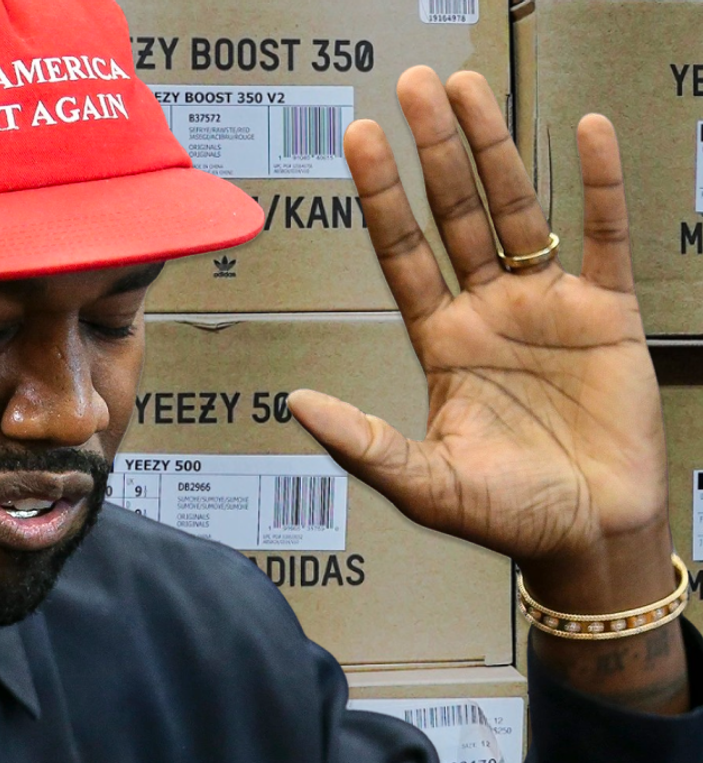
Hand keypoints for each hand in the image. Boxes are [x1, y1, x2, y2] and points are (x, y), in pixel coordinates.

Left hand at [288, 67, 668, 602]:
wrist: (591, 537)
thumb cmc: (507, 516)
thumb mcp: (424, 483)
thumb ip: (363, 442)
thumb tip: (295, 403)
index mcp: (440, 341)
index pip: (402, 252)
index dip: (381, 195)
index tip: (359, 137)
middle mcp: (487, 310)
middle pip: (455, 212)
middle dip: (435, 149)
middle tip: (414, 85)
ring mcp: (547, 305)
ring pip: (518, 210)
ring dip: (496, 148)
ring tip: (470, 88)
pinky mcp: (607, 313)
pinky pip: (604, 236)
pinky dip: (598, 186)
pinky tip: (584, 133)